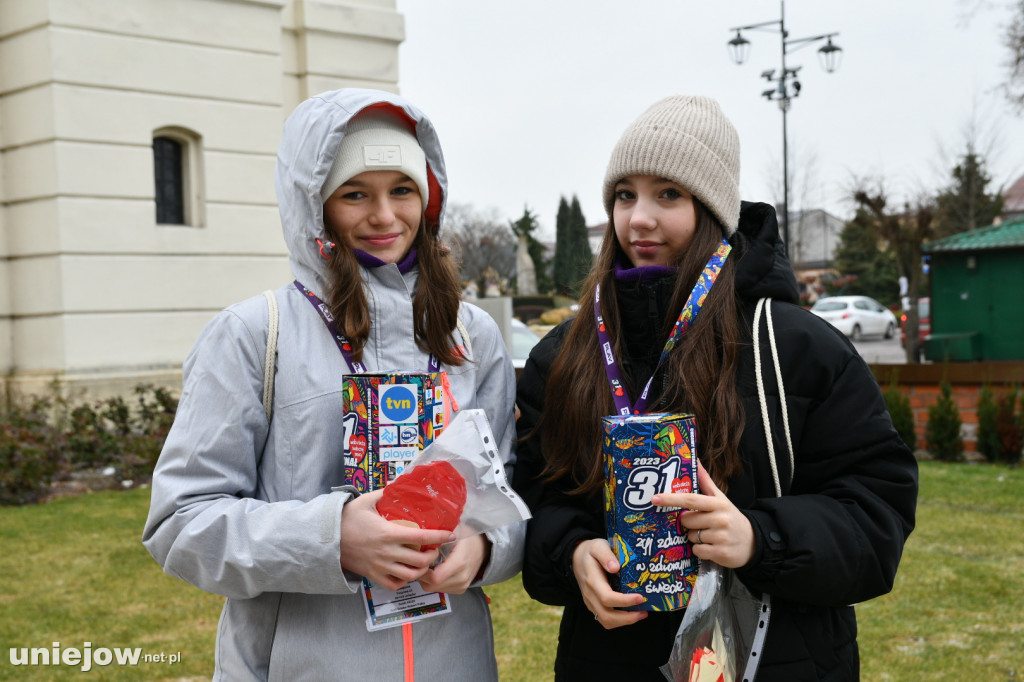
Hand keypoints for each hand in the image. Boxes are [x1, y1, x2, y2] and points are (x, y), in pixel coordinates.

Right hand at [339, 489, 455, 590]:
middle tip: (435, 549)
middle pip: (420, 560)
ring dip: (421, 570)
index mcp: (388, 533)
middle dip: (433, 556)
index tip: (451, 534)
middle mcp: (387, 552)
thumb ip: (385, 493)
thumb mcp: (366, 501)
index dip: (440, 537)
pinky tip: (407, 571)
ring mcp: (380, 566)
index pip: (422, 538)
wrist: (326, 539)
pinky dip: (404, 581)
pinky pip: (394, 584)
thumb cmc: (346, 519)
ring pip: (410, 575)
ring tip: (424, 562)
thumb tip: (400, 484)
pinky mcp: (373, 576)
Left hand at [417, 533, 490, 593]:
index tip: (421, 559)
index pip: (434, 577)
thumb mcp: (452, 533)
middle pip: (431, 585)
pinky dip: (434, 582)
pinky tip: (437, 569)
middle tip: (421, 562)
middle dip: (422, 574)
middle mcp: (461, 578)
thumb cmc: (467, 537)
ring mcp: (462, 586)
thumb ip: (437, 541)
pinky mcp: (460, 590)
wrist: (484, 547)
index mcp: (459, 563)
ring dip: (427, 579)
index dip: (423, 570)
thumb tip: (418, 545)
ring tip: (430, 564)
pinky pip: (440, 589)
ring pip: (433, 589)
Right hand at [571, 538, 647, 628]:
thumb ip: (605, 555)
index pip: (607, 598)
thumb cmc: (590, 552)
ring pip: (606, 621)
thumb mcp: (598, 546)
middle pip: (607, 616)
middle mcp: (590, 595)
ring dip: (624, 621)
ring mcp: (591, 602)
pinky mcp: (594, 605)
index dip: (624, 601)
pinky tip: (631, 613)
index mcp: (592, 581)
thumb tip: (616, 567)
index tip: (640, 597)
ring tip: (641, 614)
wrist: (575, 558)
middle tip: (644, 612)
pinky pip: (605, 619)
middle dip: (627, 618)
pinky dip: (620, 620)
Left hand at [652, 460, 754, 568]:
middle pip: (687, 520)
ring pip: (691, 537)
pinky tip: (712, 546)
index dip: (671, 499)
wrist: (753, 542)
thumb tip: (696, 460)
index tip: (655, 498)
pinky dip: (701, 550)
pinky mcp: (720, 553)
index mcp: (718, 504)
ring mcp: (721, 536)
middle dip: (689, 523)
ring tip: (710, 535)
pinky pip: (697, 550)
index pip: (690, 499)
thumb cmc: (730, 517)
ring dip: (695, 538)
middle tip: (703, 524)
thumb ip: (706, 481)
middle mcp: (720, 519)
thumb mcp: (721, 499)